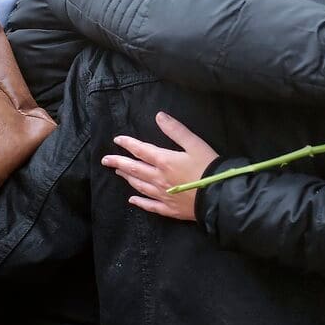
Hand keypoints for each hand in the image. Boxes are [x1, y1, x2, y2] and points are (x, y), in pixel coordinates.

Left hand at [100, 112, 218, 220]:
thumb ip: (176, 130)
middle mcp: (158, 178)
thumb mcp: (195, 144)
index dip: (128, 144)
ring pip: (139, 185)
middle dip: (119, 163)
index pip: (140, 150)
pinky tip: (132, 200)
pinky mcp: (169, 209)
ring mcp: (162, 195)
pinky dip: (140, 202)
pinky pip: (150, 205)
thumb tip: (159, 116)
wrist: (218, 196)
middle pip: (134, 169)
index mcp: (164, 161)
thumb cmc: (208, 167)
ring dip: (127, 178)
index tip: (117, 140)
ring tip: (118, 173)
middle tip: (106, 160)